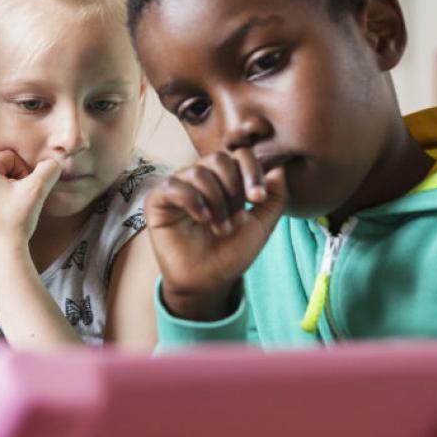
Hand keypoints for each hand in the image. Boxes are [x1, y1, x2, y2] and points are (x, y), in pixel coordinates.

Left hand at [0, 151, 61, 262]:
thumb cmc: (14, 221)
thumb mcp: (37, 190)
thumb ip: (48, 169)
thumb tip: (53, 163)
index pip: (11, 158)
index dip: (25, 172)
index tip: (25, 192)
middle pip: (1, 171)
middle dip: (15, 183)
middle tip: (20, 203)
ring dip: (7, 195)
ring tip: (11, 213)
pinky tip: (3, 221)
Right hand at [145, 147, 286, 320]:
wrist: (207, 281)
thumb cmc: (231, 253)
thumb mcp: (262, 225)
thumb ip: (275, 197)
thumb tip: (279, 168)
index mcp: (223, 180)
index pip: (239, 155)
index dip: (251, 172)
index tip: (258, 199)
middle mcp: (199, 179)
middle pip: (219, 158)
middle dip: (233, 188)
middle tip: (237, 218)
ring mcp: (177, 187)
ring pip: (199, 172)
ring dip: (216, 202)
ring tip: (221, 228)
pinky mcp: (157, 200)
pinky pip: (174, 186)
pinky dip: (193, 201)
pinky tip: (203, 219)